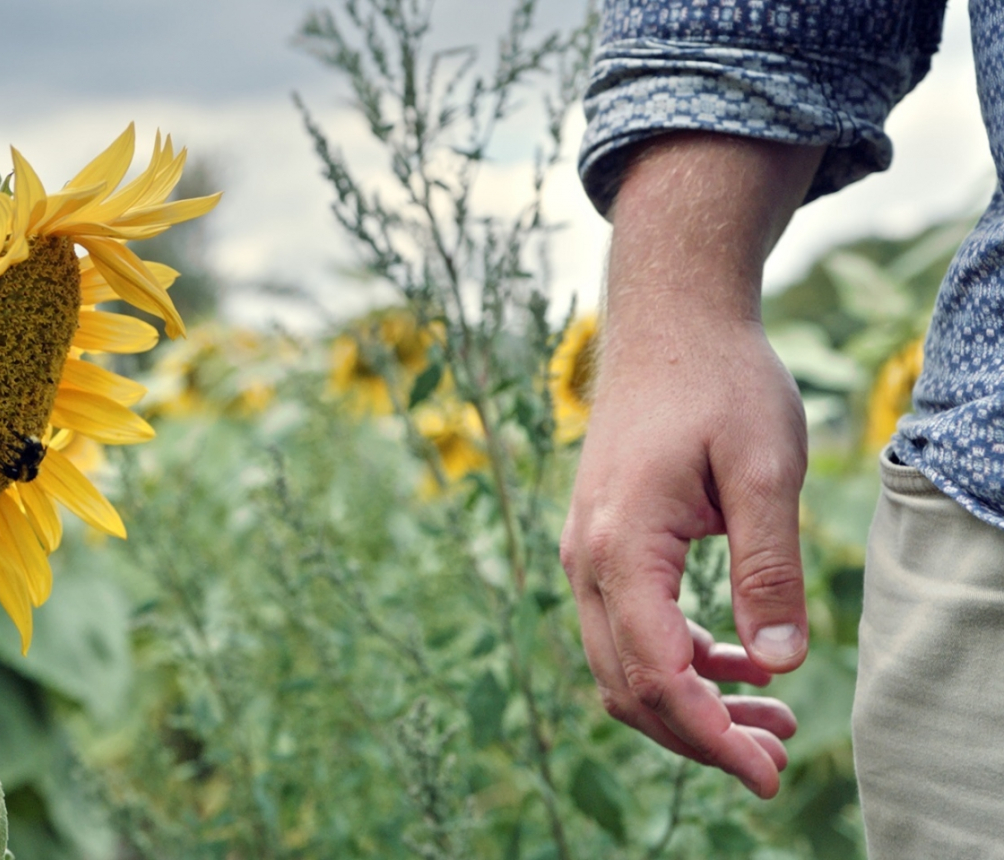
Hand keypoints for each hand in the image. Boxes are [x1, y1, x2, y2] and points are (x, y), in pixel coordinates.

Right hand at [561, 315, 807, 797]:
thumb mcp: (765, 470)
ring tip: (769, 719)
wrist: (666, 320)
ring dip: (687, 704)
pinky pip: (623, 628)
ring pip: (620, 664)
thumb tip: (778, 662)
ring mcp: (584, 553)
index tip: (768, 773)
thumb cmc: (719, 381)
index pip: (657, 674)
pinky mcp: (599, 544)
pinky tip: (734, 660)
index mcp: (621, 546)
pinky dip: (673, 662)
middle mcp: (586, 559)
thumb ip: (768, 569)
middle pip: (628, 686)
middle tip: (776, 759)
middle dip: (700, 736)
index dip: (710, 736)